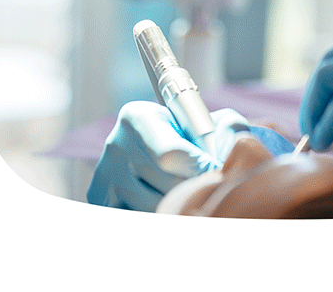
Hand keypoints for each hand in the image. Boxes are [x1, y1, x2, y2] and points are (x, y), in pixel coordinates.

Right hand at [87, 102, 249, 210]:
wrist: (155, 146)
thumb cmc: (189, 133)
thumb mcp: (209, 119)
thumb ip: (228, 126)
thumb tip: (230, 149)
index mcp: (137, 117)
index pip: (170, 155)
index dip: (199, 168)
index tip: (217, 172)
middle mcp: (115, 146)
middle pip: (163, 185)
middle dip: (194, 189)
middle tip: (211, 187)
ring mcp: (105, 177)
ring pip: (152, 207)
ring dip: (180, 207)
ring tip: (193, 196)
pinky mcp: (101, 200)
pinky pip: (137, 215)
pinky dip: (160, 212)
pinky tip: (171, 204)